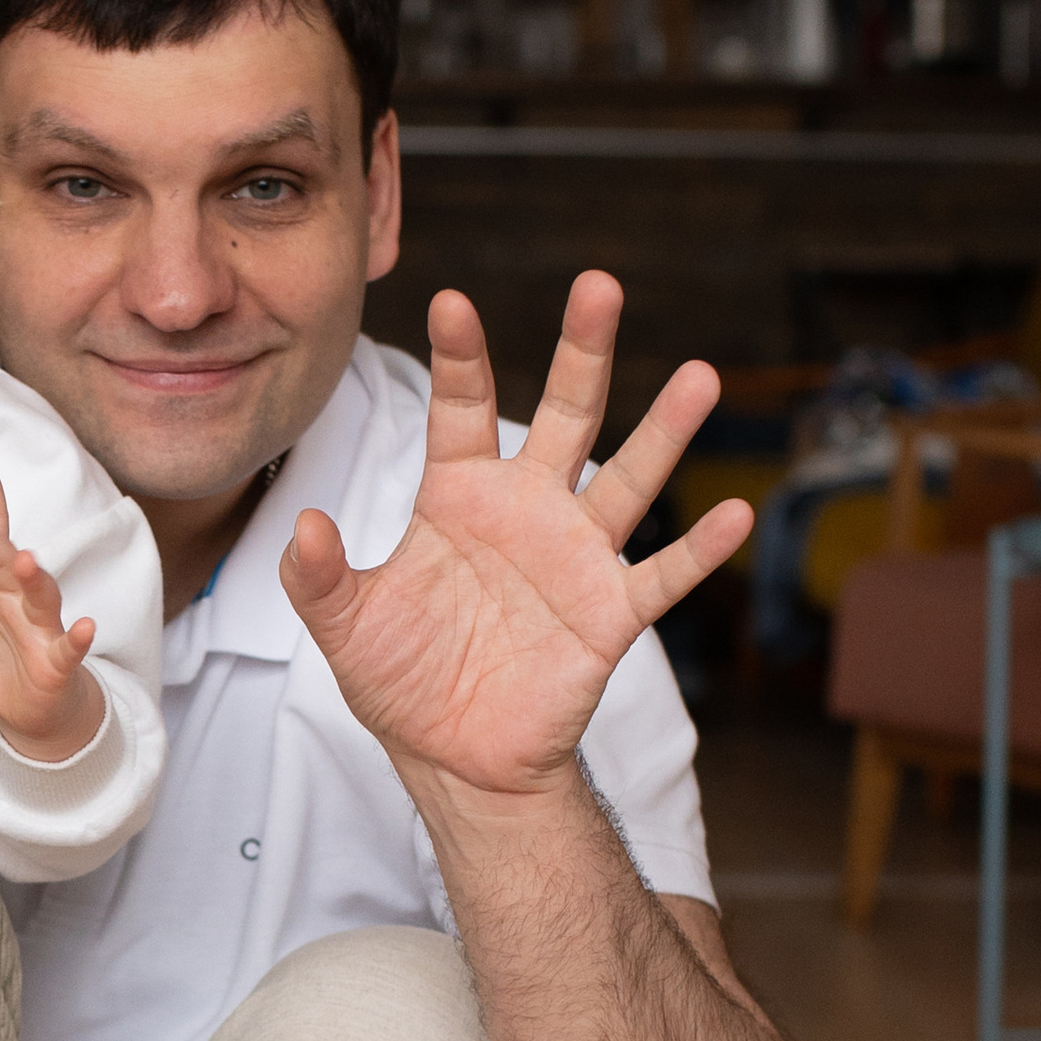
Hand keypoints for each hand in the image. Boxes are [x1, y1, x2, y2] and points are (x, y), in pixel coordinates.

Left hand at [0, 440, 102, 762]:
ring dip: (34, 576)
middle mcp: (18, 593)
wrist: (27, 707)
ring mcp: (41, 625)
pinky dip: (79, 638)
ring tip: (24, 559)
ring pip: (41, 593)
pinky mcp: (57, 660)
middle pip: (4, 556)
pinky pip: (70, 646)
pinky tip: (85, 627)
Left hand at [279, 271, 750, 803]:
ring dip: (664, 431)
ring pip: (626, 479)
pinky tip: (733, 513)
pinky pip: (660, 576)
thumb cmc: (402, 679)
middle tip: (600, 284)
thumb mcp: (346, 626)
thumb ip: (320, 576)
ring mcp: (574, 558)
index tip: (451, 301)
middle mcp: (527, 510)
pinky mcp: (608, 614)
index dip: (460, 358)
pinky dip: (696, 549)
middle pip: (565, 415)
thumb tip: (307, 527)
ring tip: (702, 375)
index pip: (462, 409)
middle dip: (582, 352)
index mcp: (460, 496)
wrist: (452, 756)